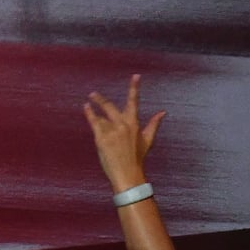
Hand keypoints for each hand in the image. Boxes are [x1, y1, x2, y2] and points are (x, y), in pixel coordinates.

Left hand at [84, 74, 163, 192]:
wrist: (127, 173)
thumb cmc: (138, 157)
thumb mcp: (147, 140)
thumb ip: (154, 124)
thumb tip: (163, 112)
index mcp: (134, 124)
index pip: (134, 101)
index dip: (134, 88)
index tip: (135, 76)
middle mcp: (123, 125)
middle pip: (110, 106)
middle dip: (100, 99)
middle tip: (92, 94)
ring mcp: (112, 131)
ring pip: (100, 116)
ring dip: (95, 113)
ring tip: (90, 109)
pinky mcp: (101, 137)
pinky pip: (94, 121)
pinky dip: (89, 113)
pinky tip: (86, 108)